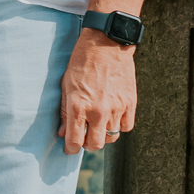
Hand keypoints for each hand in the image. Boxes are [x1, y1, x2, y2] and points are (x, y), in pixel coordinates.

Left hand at [59, 29, 137, 153]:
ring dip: (104, 134)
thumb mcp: (66, 85)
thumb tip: (63, 132)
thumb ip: (64, 111)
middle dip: (88, 144)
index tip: (70, 148)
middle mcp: (98, 111)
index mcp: (79, 106)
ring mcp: (116, 108)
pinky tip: (113, 116)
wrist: (106, 44)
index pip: (75, 141)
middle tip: (85, 136)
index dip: (71, 148)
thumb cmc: (81, 62)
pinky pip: (126, 127)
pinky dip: (119, 125)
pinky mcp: (130, 103)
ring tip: (98, 123)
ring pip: (112, 137)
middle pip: (95, 145)